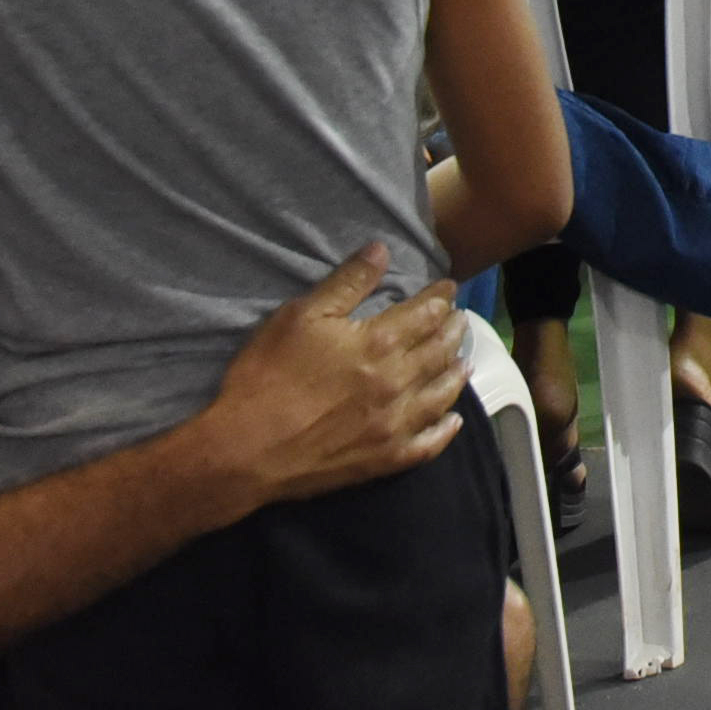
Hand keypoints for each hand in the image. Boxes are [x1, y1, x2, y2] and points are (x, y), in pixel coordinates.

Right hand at [188, 250, 474, 508]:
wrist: (245, 449)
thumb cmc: (268, 375)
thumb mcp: (301, 315)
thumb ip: (347, 282)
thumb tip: (383, 249)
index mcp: (380, 342)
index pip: (425, 313)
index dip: (441, 297)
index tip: (450, 288)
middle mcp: (398, 381)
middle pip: (439, 350)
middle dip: (454, 330)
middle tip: (462, 319)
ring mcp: (395, 424)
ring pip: (441, 394)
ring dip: (457, 373)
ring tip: (464, 360)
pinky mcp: (385, 459)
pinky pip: (428, 445)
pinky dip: (445, 431)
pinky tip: (454, 421)